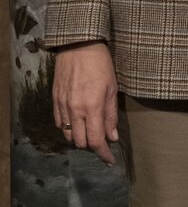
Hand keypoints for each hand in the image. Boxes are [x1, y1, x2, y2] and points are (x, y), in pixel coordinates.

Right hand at [51, 43, 118, 164]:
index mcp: (92, 107)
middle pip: (80, 142)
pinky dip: (68, 127)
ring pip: (68, 135)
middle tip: (101, 141)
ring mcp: (62, 105)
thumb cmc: (101, 64)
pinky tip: (77, 122)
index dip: (103, 154)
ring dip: (79, 138)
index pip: (96, 140)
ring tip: (89, 131)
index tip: (109, 160)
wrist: (79, 45)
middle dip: (92, 146)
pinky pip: (59, 123)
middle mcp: (75, 109)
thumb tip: (112, 136)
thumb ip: (111, 115)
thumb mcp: (112, 88)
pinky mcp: (54, 100)